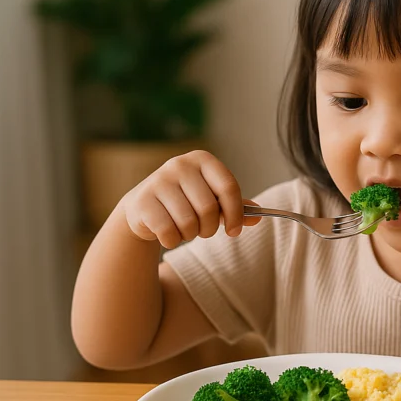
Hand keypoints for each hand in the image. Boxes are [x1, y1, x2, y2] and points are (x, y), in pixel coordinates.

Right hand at [121, 150, 260, 248]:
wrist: (143, 208)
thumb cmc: (186, 202)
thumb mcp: (212, 200)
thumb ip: (236, 207)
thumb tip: (259, 216)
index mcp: (202, 160)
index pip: (228, 186)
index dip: (236, 213)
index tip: (235, 231)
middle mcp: (179, 165)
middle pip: (209, 208)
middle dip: (210, 228)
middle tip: (204, 231)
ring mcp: (158, 181)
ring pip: (188, 222)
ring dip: (190, 235)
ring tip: (185, 230)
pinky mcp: (141, 201)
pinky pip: (168, 232)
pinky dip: (173, 240)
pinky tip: (168, 234)